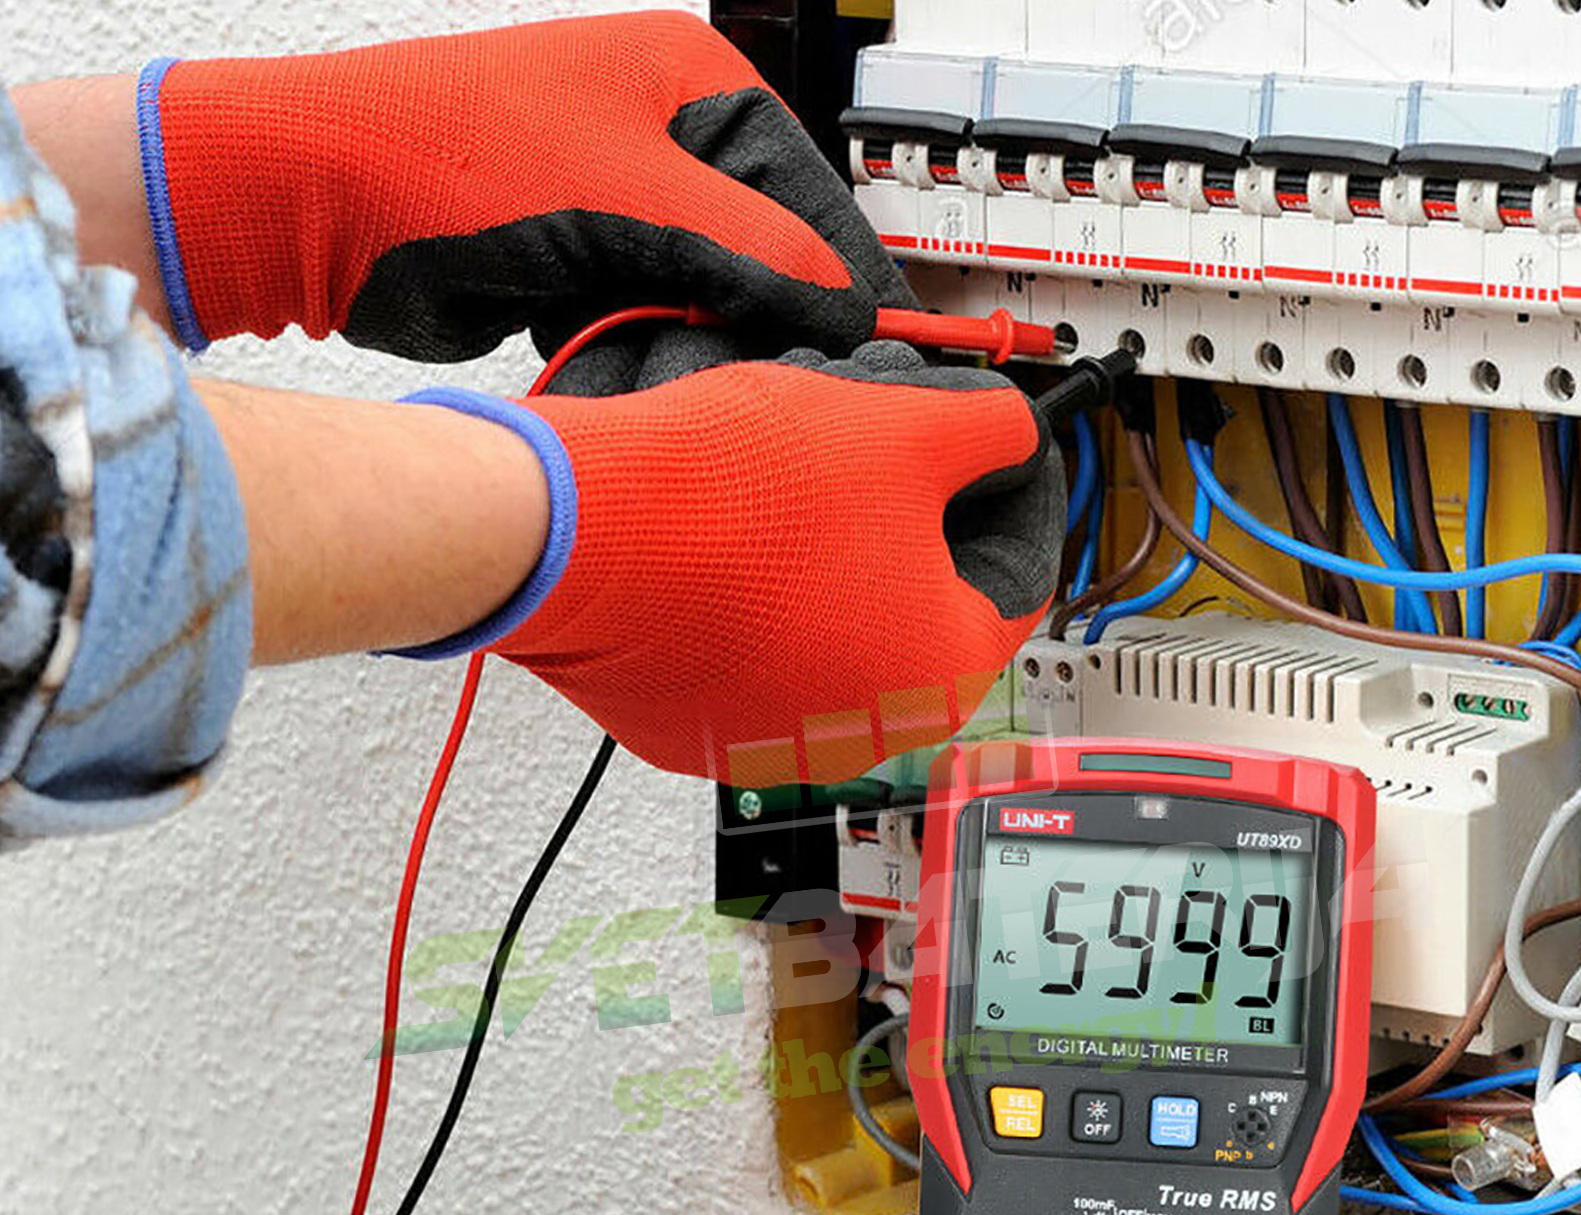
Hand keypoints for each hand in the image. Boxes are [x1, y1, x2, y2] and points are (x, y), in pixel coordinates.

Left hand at [140, 12, 909, 358]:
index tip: (871, 345)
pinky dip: (649, 345)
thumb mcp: (636, 202)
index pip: (806, 182)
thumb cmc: (447, 161)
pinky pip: (650, 315)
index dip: (839, 270)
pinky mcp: (577, 260)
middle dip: (765, 311)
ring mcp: (614, 199)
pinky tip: (639, 364)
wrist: (314, 208)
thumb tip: (847, 301)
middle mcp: (656, 133)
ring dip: (703, 337)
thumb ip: (758, 250)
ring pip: (706, 290)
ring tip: (703, 371)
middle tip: (790, 375)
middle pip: (760, 244)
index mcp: (688, 79)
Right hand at [401, 344, 1064, 786]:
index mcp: (941, 679)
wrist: (577, 535)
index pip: (1018, 580)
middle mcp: (866, 734)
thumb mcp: (902, 428)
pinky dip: (760, 597)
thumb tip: (1006, 432)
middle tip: (886, 453)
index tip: (994, 456)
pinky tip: (737, 536)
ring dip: (834, 557)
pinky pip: (757, 654)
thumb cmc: (730, 503)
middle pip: (922, 608)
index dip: (1010, 496)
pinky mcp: (699, 729)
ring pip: (836, 629)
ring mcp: (776, 741)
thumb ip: (990, 430)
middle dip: (915, 523)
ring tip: (796, 484)